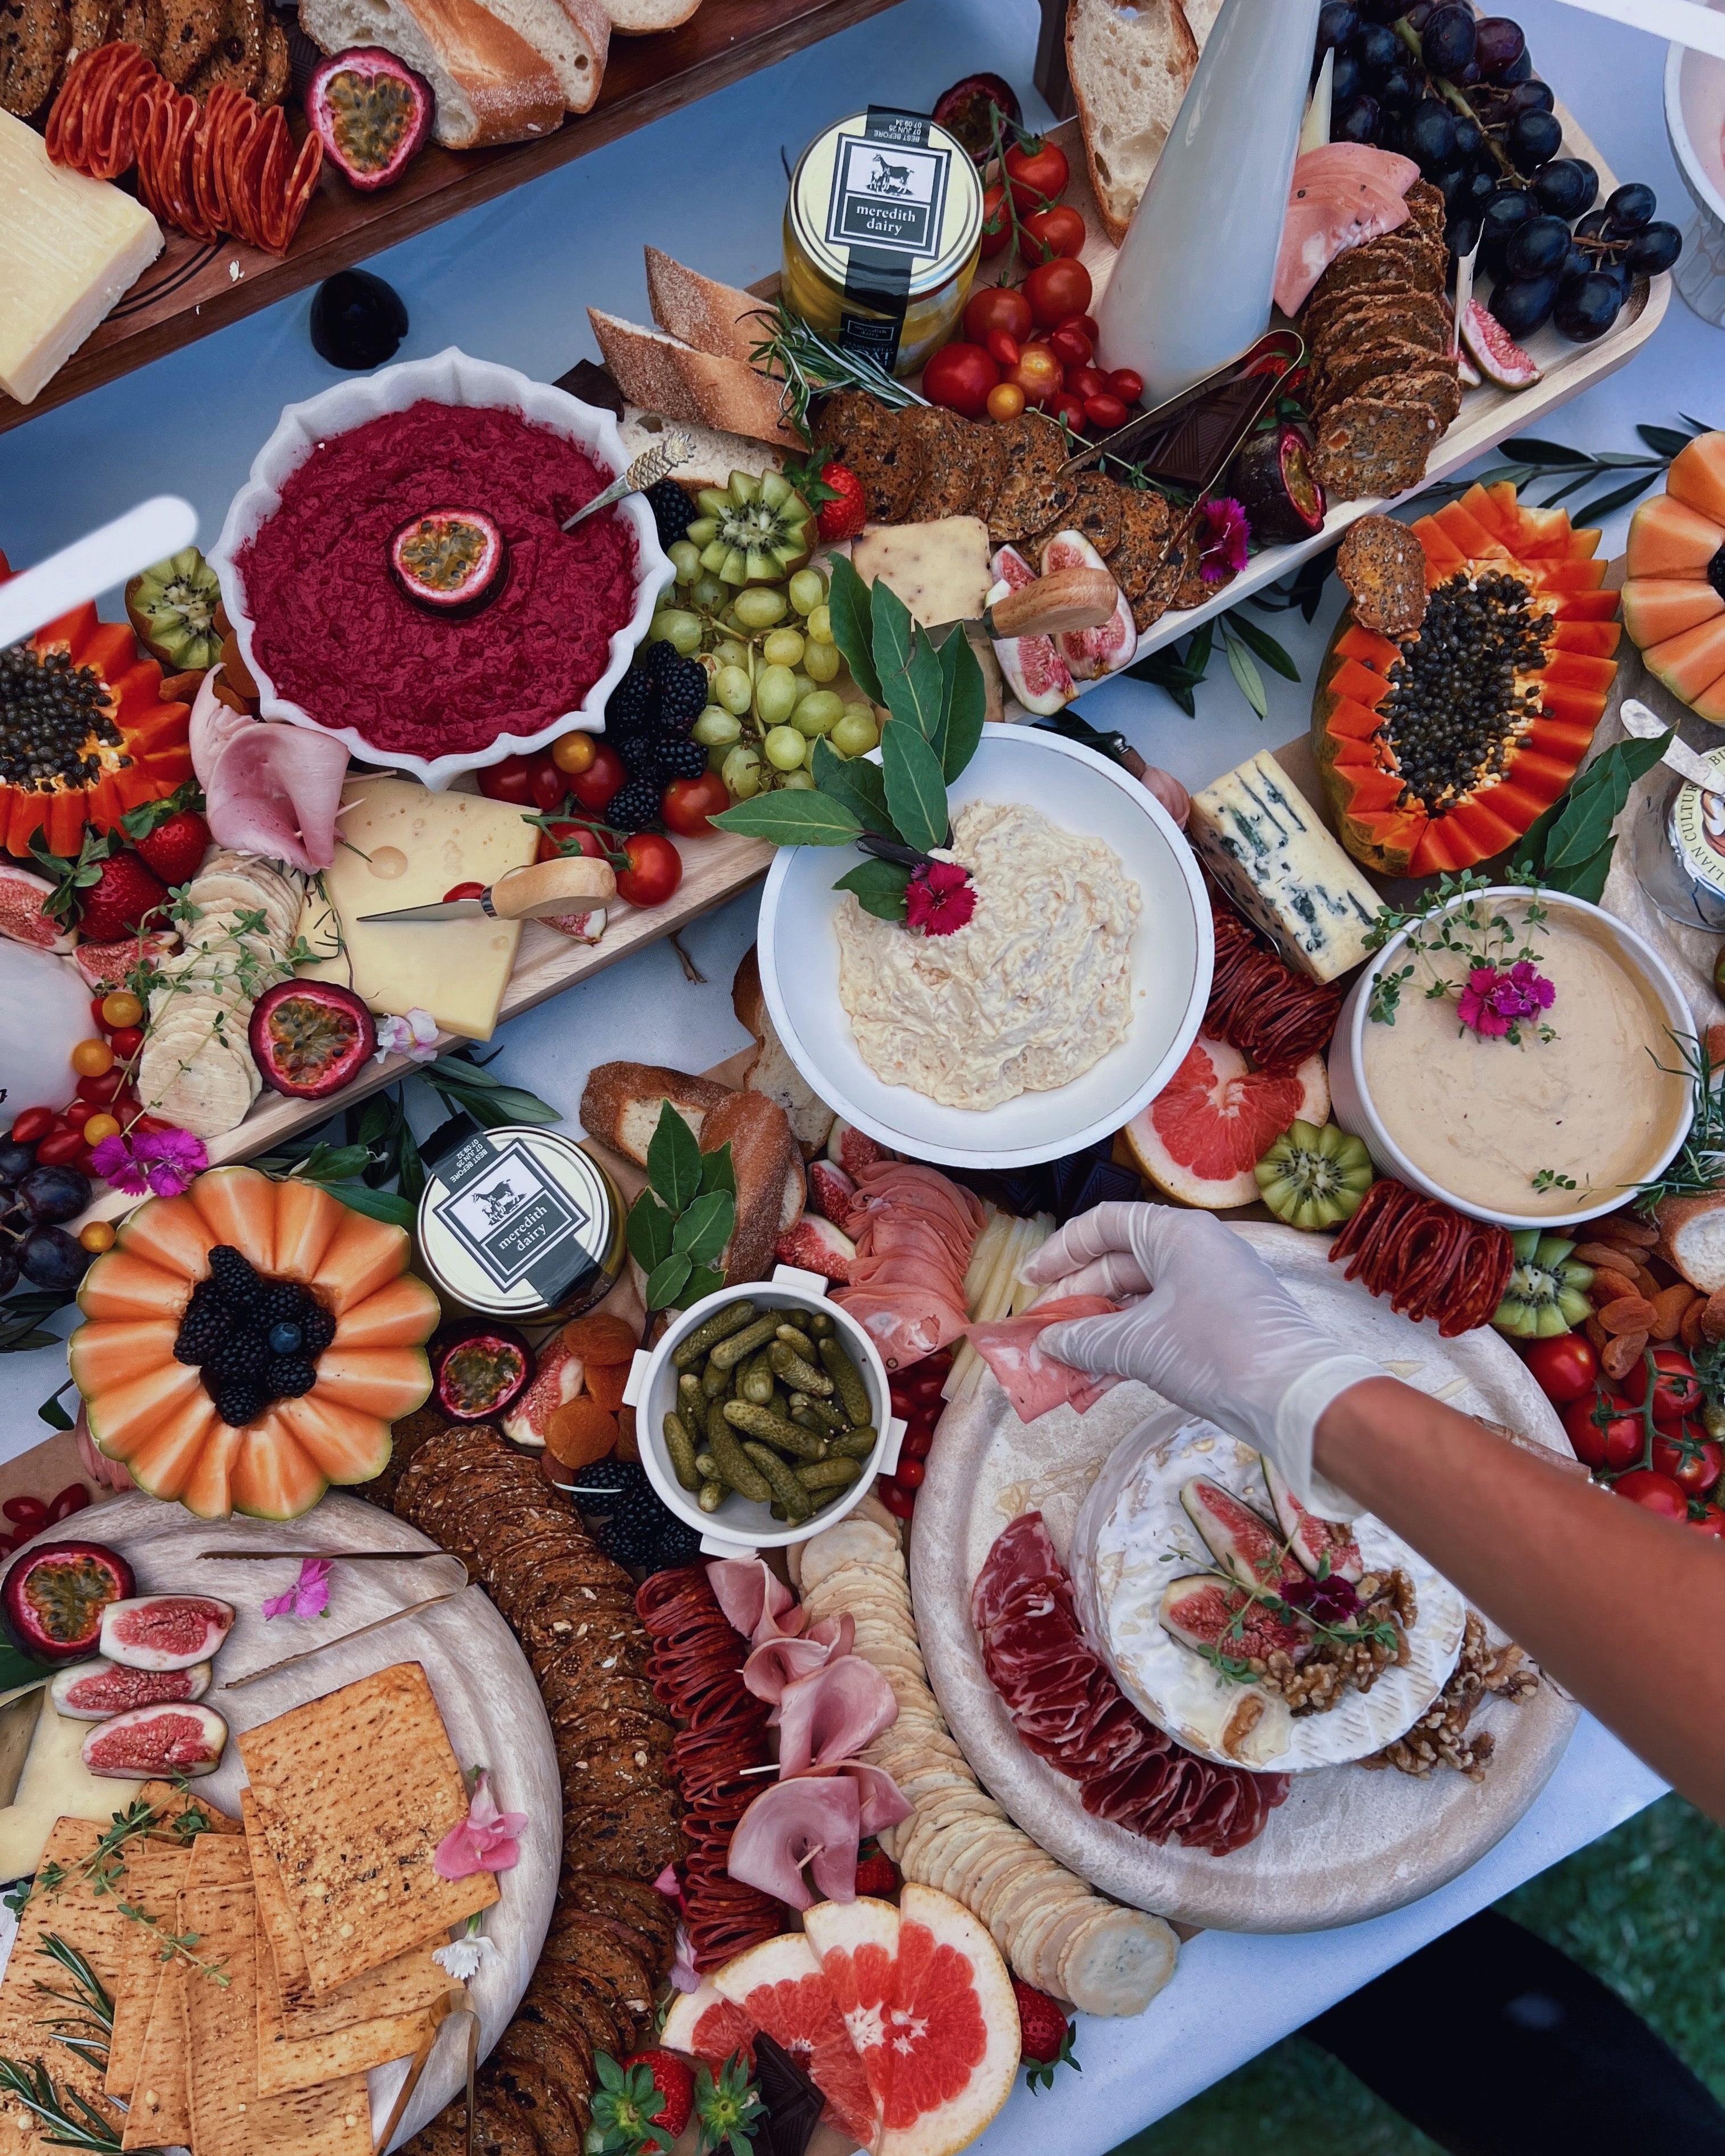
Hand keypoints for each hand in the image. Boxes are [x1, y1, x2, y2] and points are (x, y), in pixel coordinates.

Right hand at [1021, 1204, 1378, 1515]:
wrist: (1295, 1396)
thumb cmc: (1217, 1352)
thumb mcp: (1140, 1345)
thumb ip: (1086, 1340)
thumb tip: (1049, 1344)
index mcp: (1176, 1234)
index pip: (1104, 1224)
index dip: (1061, 1250)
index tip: (1031, 1281)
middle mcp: (1195, 1250)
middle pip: (1119, 1262)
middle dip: (1077, 1299)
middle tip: (1043, 1331)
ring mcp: (1211, 1286)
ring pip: (1139, 1298)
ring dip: (1100, 1328)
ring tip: (1064, 1359)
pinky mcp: (1222, 1322)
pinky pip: (1162, 1322)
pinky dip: (1130, 1344)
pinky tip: (1099, 1376)